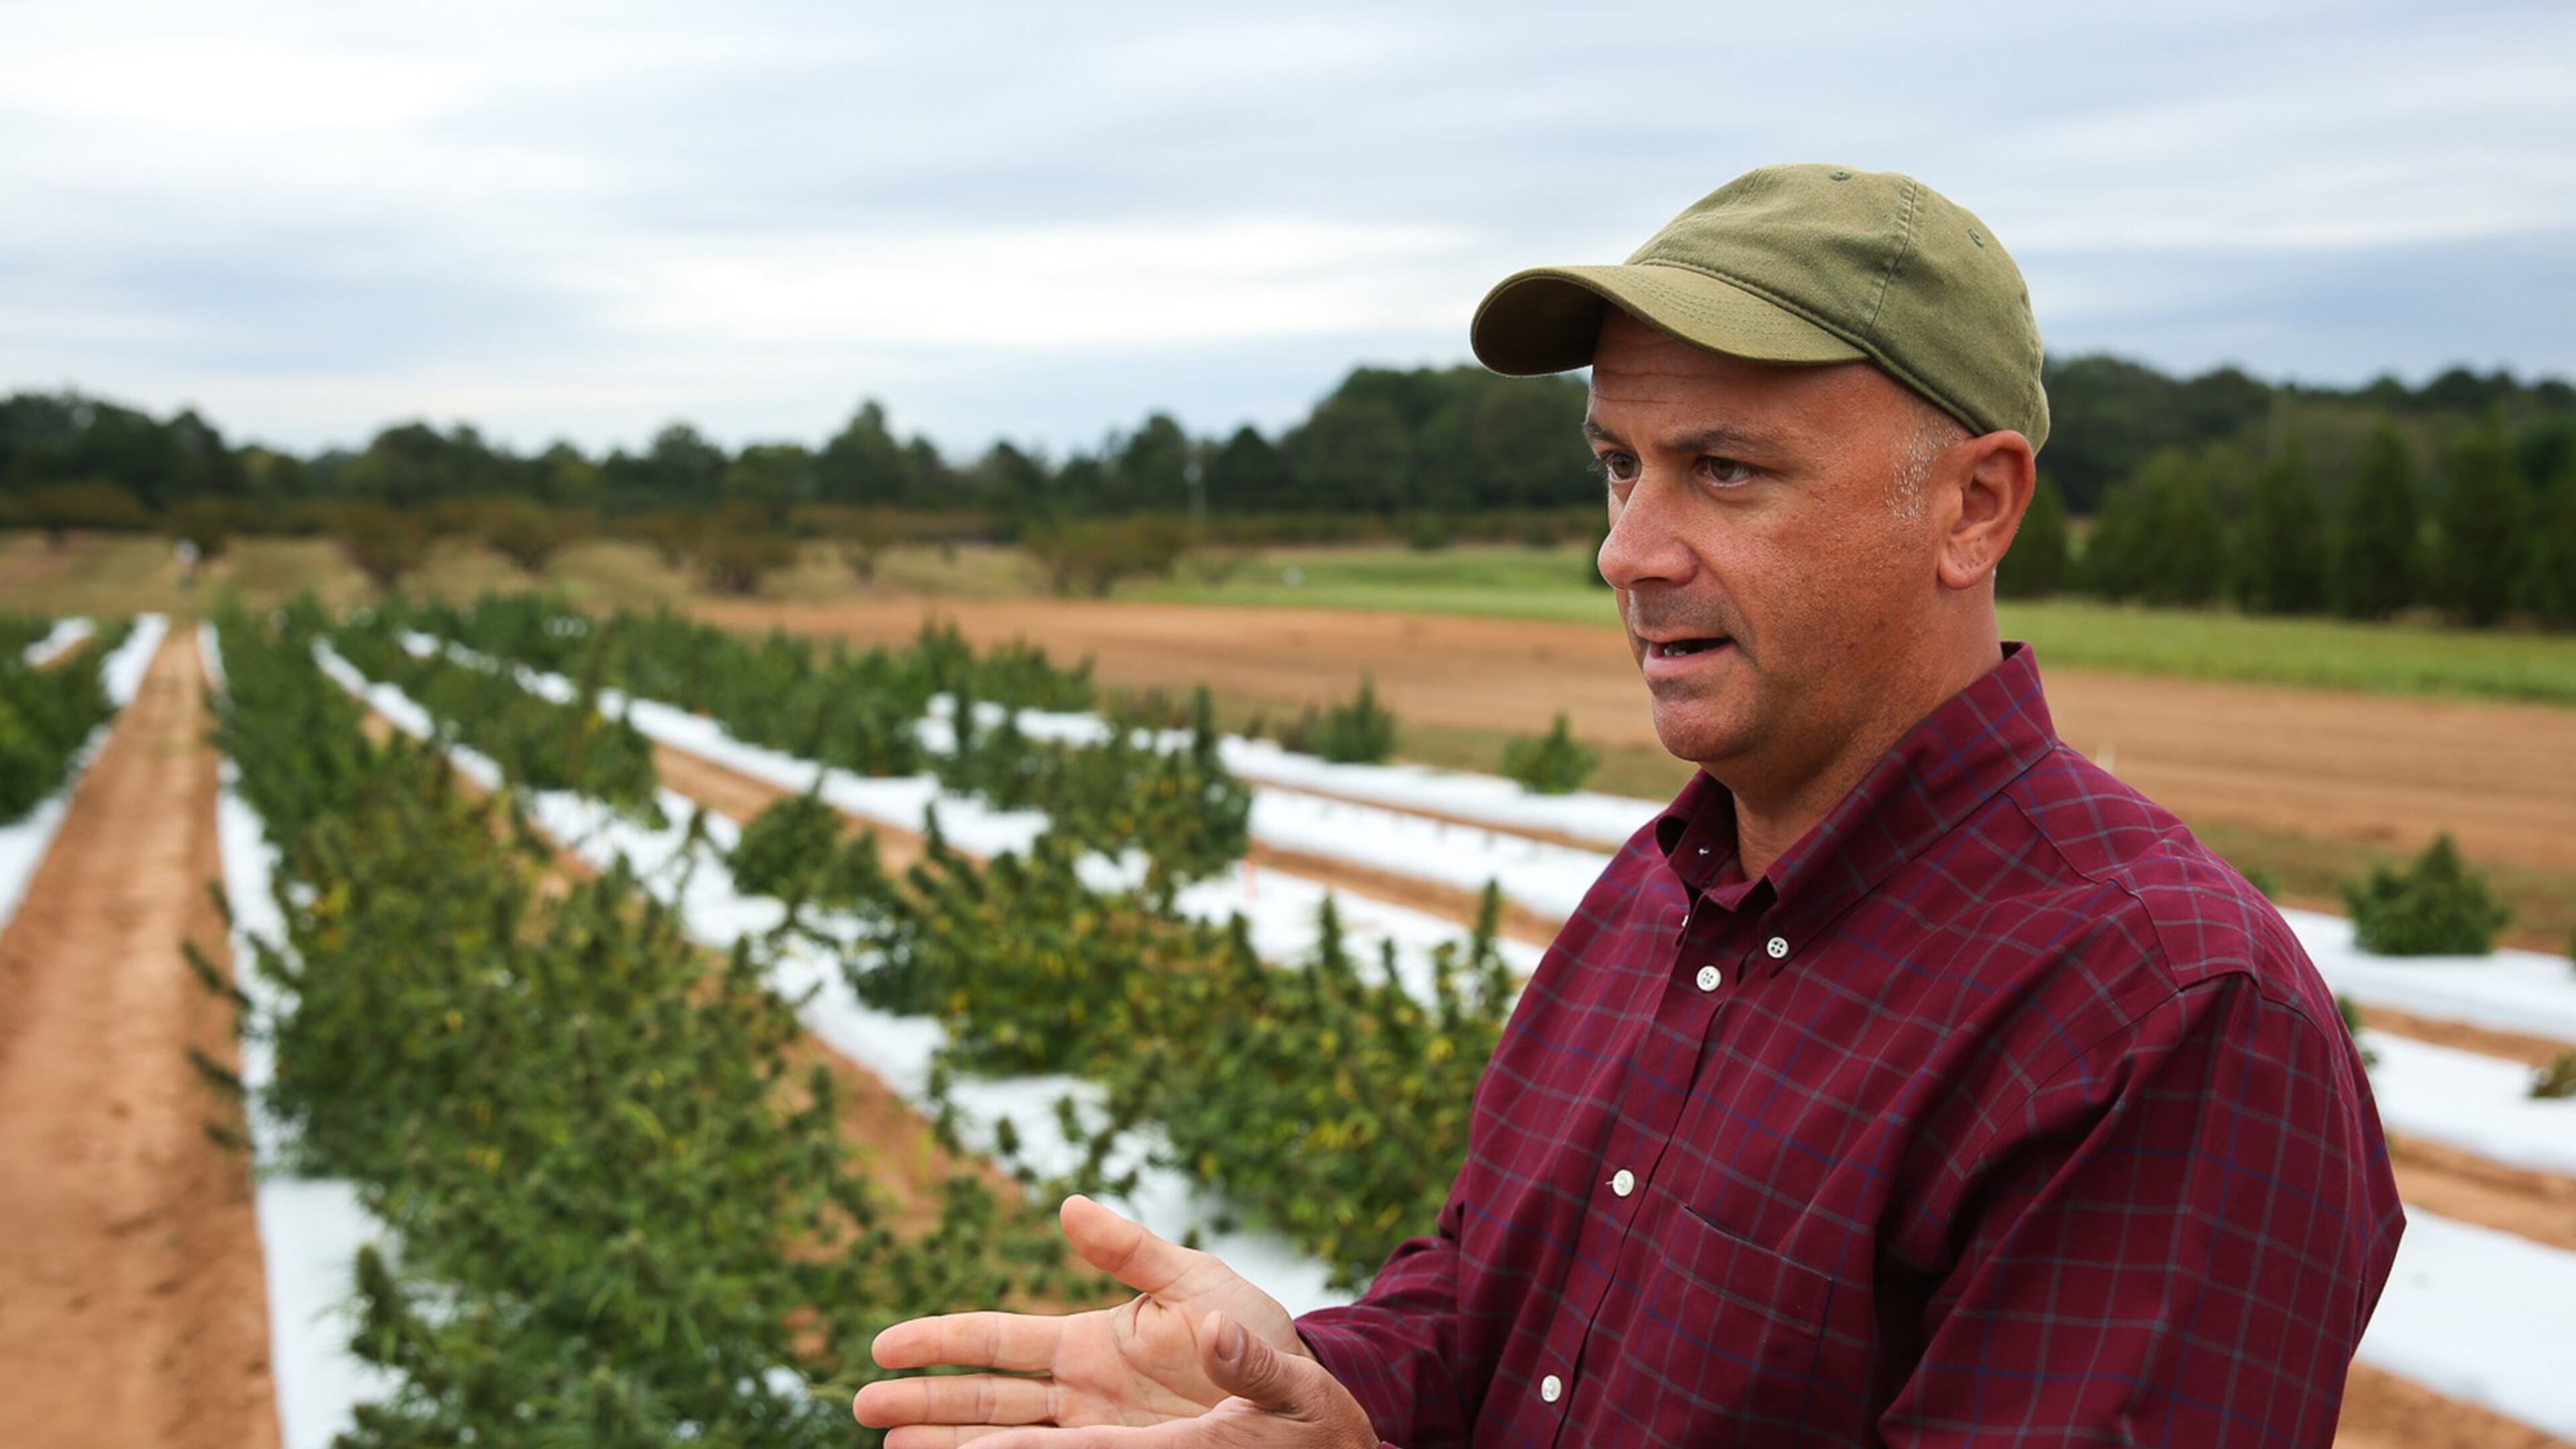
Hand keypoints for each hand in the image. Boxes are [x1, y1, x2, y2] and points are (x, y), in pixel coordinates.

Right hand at [854, 1195, 1317, 1442]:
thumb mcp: (1196, 1281)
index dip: (941, 1341)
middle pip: (985, 1399)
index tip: (884, 1346)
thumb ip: (1131, 1250)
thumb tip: (1069, 1204)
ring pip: (1007, 1440)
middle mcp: (1080, 1392)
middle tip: (863, 1407)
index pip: (997, 1340)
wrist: (1305, 1391)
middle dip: (925, 1403)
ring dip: (949, 1443)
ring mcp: (1097, 1430)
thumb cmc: (1253, 1330)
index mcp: (1089, 1341)